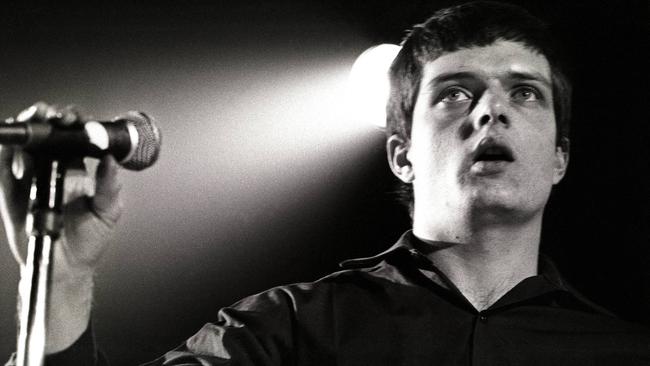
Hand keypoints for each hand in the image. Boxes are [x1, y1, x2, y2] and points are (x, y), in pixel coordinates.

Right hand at [0, 102, 123, 352]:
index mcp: (78, 170)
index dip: (73, 123)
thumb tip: (111, 160)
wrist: (65, 267)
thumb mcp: (108, 213)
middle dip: (46, 118)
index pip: (74, 137)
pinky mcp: (12, 191)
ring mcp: (32, 178)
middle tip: (49, 115)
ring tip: (32, 127)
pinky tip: (18, 153)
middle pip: (47, 135)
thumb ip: (109, 186)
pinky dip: (9, 155)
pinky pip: (6, 166)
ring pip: (25, 145)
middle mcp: (53, 169)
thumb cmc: (90, 240)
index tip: (73, 118)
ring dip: (27, 131)